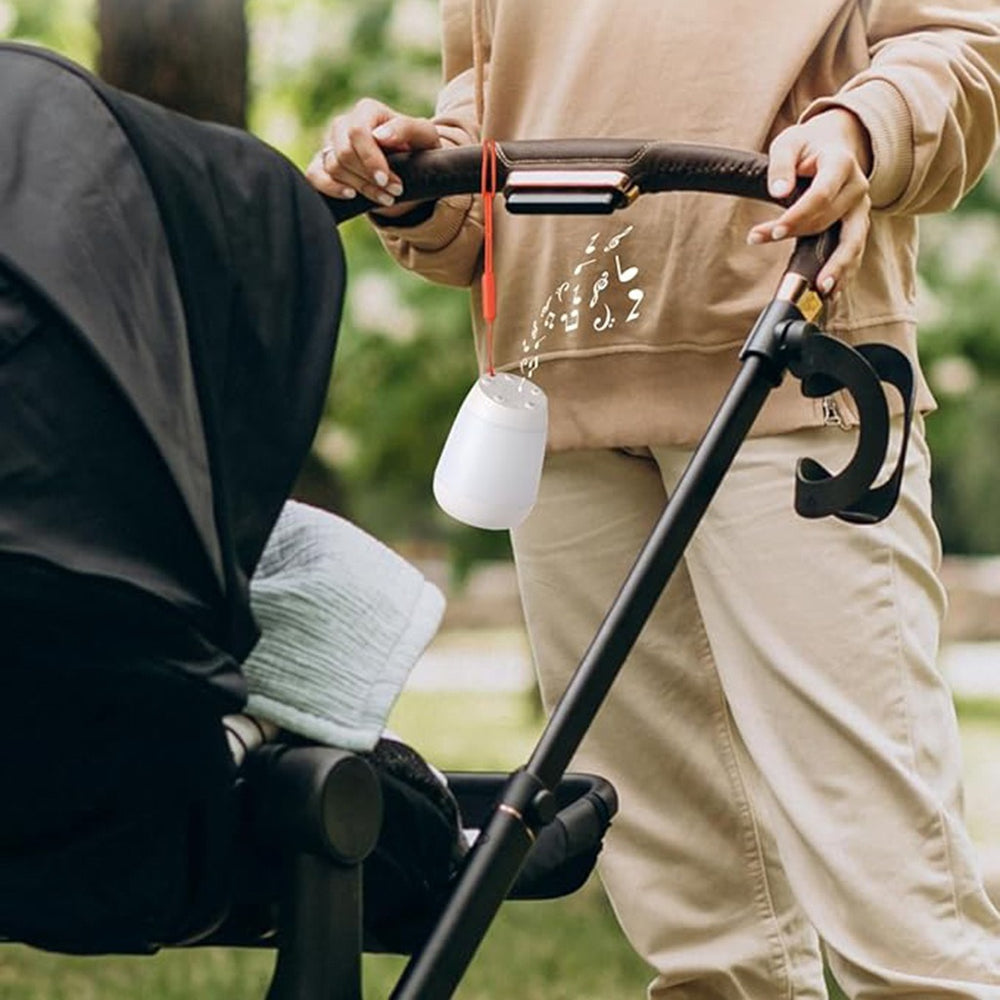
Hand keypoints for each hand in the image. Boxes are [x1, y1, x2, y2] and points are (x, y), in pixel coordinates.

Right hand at [306, 98, 441, 215]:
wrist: (410, 168)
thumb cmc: (418, 148)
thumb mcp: (424, 136)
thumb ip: (407, 128)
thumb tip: (380, 136)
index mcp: (367, 111)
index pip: (357, 132)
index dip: (370, 158)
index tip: (386, 180)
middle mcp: (345, 124)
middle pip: (344, 152)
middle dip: (368, 177)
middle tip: (394, 192)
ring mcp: (331, 144)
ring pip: (334, 167)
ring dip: (360, 188)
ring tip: (386, 198)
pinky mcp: (323, 164)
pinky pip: (314, 175)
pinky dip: (330, 188)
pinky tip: (351, 195)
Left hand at [748, 109, 873, 295]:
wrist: (833, 145)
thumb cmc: (805, 146)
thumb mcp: (787, 143)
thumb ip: (781, 164)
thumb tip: (779, 191)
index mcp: (841, 164)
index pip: (821, 195)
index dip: (797, 215)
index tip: (773, 230)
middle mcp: (857, 188)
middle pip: (829, 220)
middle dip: (798, 234)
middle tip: (765, 241)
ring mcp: (860, 210)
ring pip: (852, 242)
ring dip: (838, 267)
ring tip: (822, 289)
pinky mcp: (857, 226)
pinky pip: (853, 251)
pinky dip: (844, 272)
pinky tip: (832, 292)